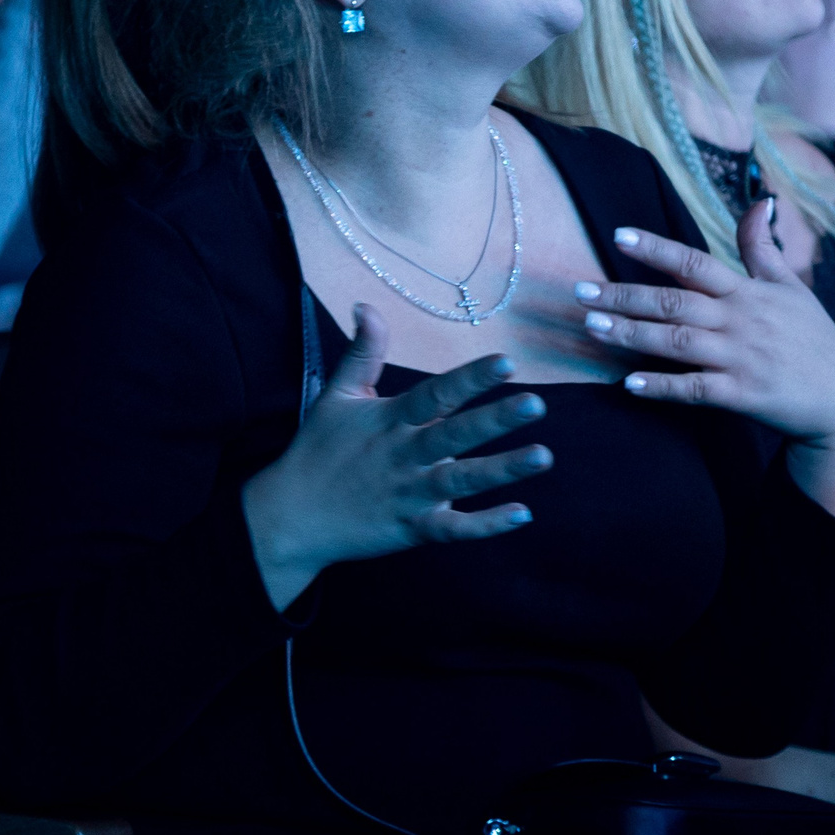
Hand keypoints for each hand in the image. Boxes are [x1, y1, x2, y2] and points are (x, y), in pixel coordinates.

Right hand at [241, 305, 548, 609]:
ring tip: (543, 456)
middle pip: (454, 434)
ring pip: (462, 481)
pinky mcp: (412, 529)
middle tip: (536, 404)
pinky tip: (522, 514)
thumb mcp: (337, 396)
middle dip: (495, 420)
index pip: (436, 394)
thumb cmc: (318, 450)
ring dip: (503, 470)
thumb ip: (364, 352)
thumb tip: (367, 305)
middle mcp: (404, 455)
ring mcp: (409, 494)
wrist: (291, 517)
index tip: (507, 362)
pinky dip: (485, 526)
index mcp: (390, 420)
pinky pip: (453, 529)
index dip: (471, 378)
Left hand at [576, 200, 834, 521]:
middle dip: (624, 295)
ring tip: (592, 328)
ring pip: (677, 343)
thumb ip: (763, 248)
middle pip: (674, 302)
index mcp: (748, 292)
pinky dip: (663, 387)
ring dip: (631, 335)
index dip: (657, 248)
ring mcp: (741, 359)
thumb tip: (758, 201)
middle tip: (579, 291)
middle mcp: (740, 321)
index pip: (696, 262)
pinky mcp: (743, 396)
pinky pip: (696, 390)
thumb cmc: (813, 337)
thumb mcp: (791, 287)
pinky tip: (630, 384)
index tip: (619, 235)